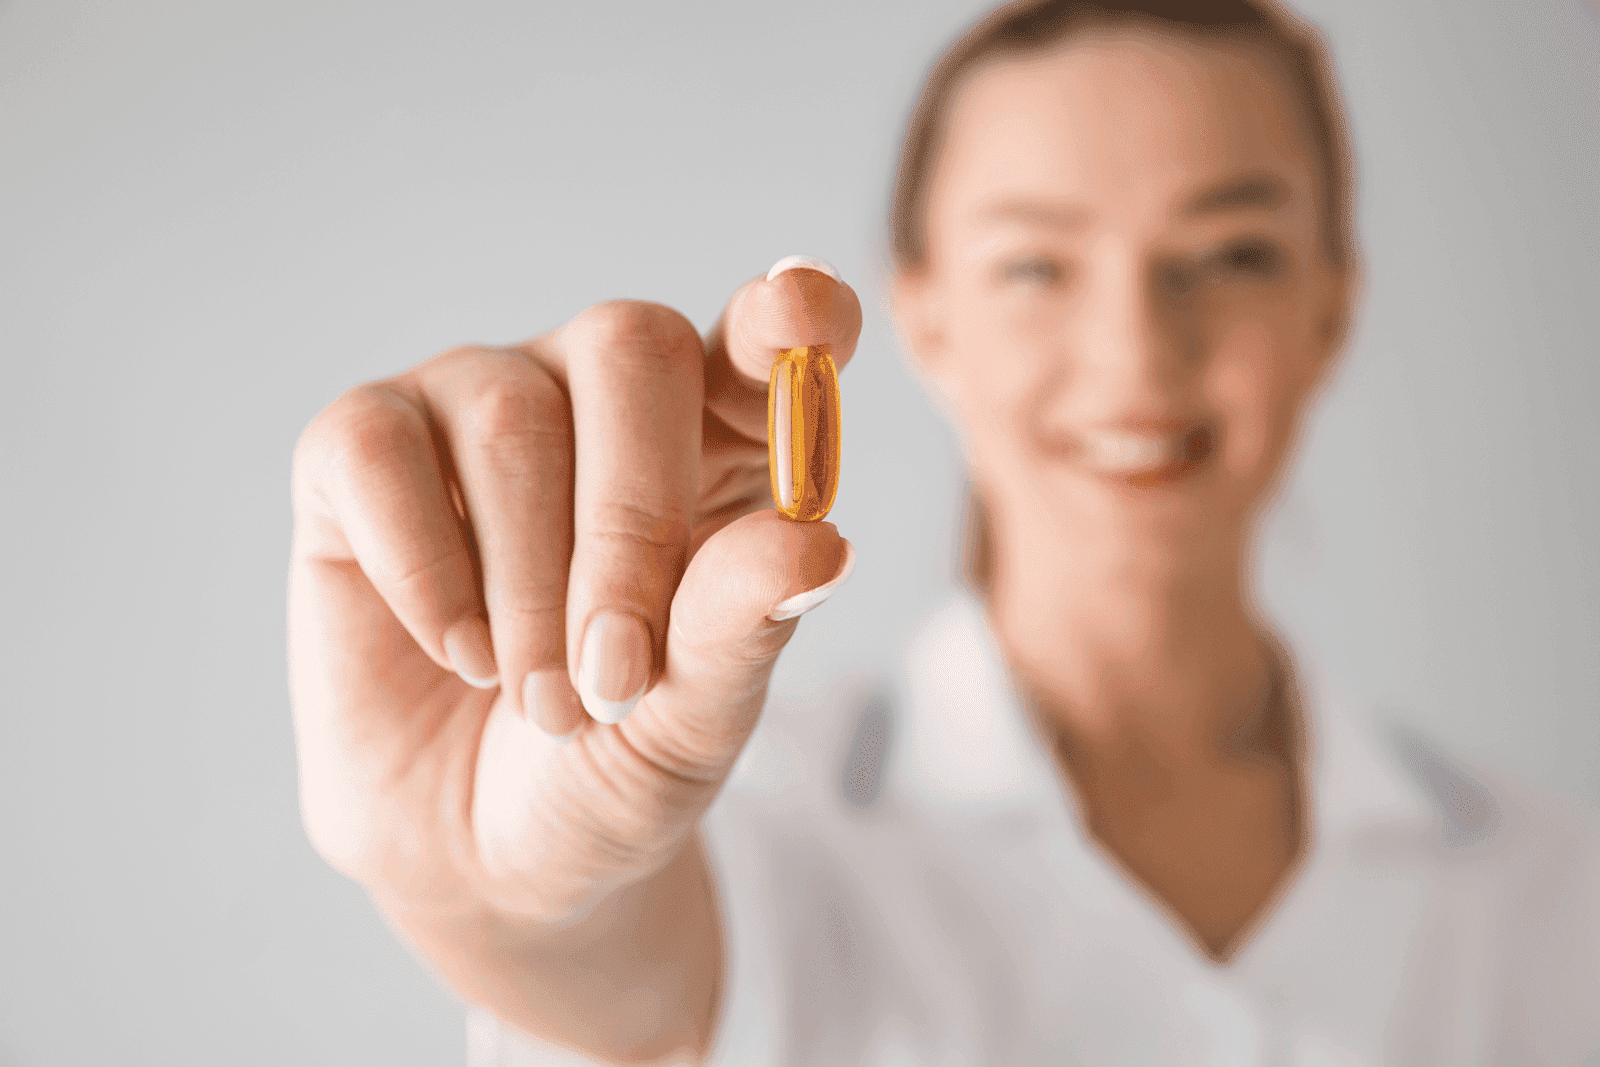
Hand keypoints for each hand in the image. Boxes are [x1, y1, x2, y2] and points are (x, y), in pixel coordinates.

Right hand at [286, 258, 858, 1055]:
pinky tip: (459, 649)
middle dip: (630, 520)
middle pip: (628, 346)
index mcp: (718, 442)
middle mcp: (599, 396)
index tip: (801, 314)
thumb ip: (746, 627)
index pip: (766, 337)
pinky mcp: (361, 450)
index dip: (788, 315)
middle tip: (617, 673)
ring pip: (507, 417)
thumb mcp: (697, 721)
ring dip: (529, 588)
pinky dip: (421, 569)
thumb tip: (813, 541)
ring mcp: (476, 406)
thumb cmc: (618, 762)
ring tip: (544, 702)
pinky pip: (376, 448)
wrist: (488, 853)